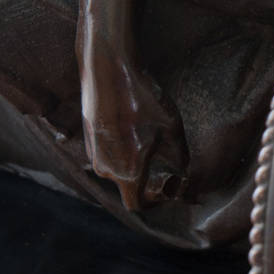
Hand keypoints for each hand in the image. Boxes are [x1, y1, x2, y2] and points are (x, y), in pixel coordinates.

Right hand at [78, 30, 187, 210]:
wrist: (108, 68)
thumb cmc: (142, 99)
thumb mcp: (172, 130)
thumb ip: (180, 159)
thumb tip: (185, 174)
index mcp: (127, 172)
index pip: (138, 205)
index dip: (156, 201)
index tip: (168, 184)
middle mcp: (105, 169)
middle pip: (129, 188)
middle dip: (148, 181)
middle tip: (166, 163)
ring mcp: (93, 153)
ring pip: (119, 170)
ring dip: (135, 164)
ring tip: (152, 141)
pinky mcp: (88, 138)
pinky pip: (109, 155)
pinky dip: (123, 151)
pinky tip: (136, 129)